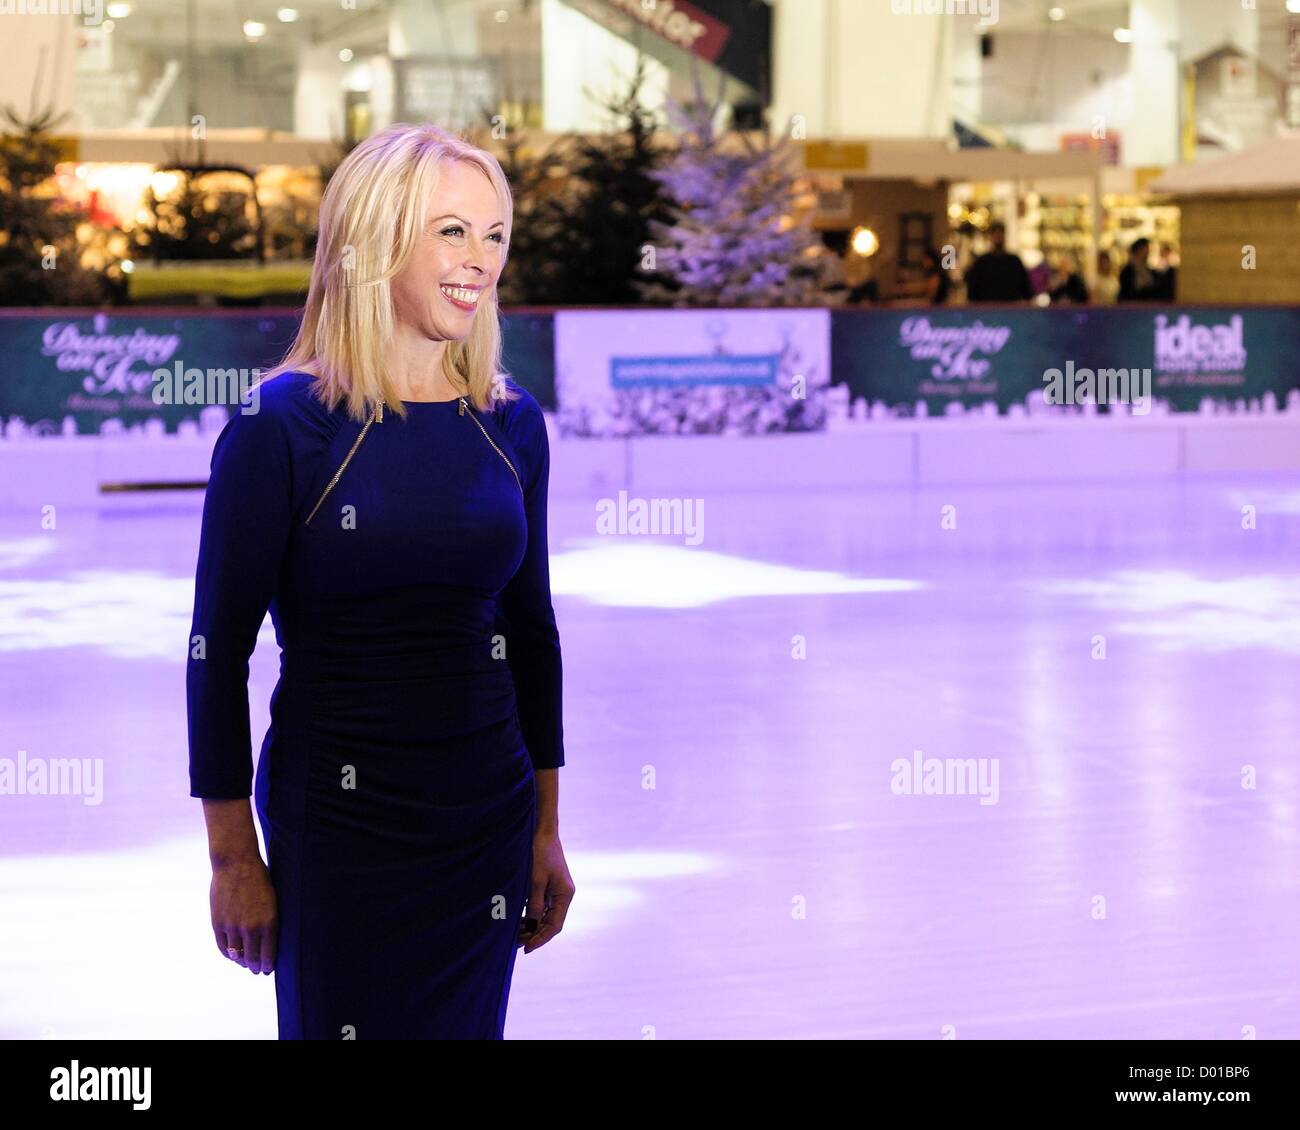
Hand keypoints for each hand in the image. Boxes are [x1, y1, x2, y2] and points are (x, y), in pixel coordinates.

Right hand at [210, 857, 277, 974]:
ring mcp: (232, 926)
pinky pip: (222, 947)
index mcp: (269, 922)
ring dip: (241, 963)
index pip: (268, 955)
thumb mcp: (273, 900)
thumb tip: (269, 942)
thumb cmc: (260, 879)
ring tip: (245, 964)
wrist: (236, 863)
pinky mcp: (217, 923)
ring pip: (236, 956)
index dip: (268, 965)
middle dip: (255, 967)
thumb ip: (270, 922)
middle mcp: (251, 928)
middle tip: (257, 970)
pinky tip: (233, 955)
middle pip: (252, 959)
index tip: (268, 969)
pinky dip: (228, 955)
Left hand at [519, 830, 573, 953]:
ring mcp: (556, 891)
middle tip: (516, 945)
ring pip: (545, 917)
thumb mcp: (535, 880)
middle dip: (534, 935)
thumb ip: (534, 904)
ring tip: (514, 936)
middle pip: (550, 923)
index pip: (555, 925)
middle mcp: (563, 895)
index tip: (526, 949)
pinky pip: (541, 907)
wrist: (542, 831)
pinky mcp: (548, 886)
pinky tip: (518, 921)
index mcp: (565, 895)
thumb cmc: (539, 853)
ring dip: (532, 927)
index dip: (541, 939)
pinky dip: (531, 916)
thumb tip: (532, 927)